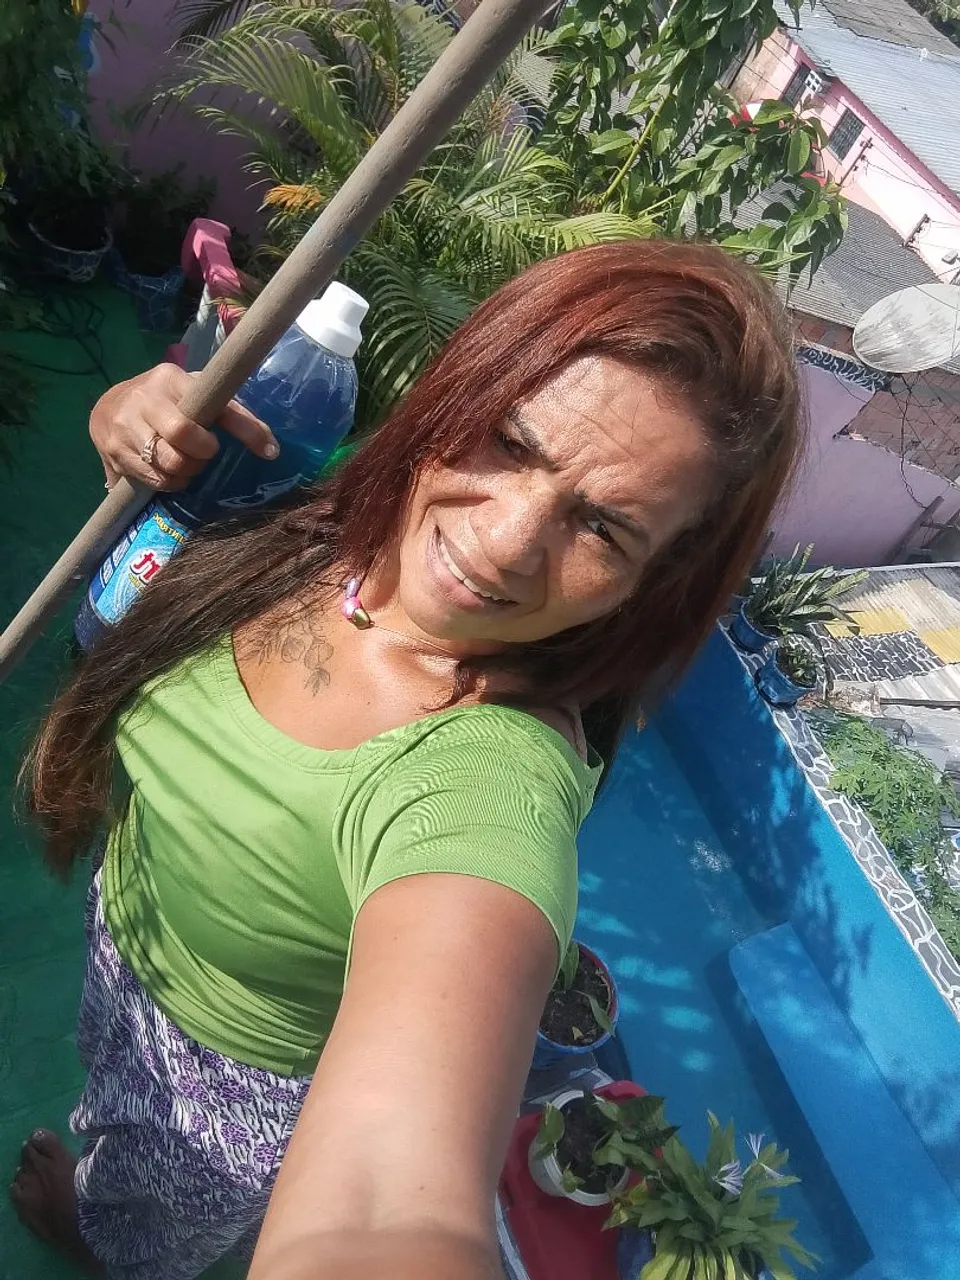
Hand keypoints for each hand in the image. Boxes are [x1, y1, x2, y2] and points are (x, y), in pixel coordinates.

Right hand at [90, 362, 278, 491]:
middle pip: (183, 438)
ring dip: (188, 472)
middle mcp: (143, 399)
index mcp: (170, 379)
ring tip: (188, 462)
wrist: (109, 406)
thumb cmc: (167, 401)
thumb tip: (272, 449)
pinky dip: (171, 482)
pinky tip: (170, 471)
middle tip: (206, 452)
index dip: (245, 430)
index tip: (268, 451)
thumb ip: (232, 413)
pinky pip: (155, 480)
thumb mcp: (197, 395)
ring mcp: (124, 427)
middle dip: (203, 454)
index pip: (215, 406)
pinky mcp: (113, 453)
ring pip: (170, 464)